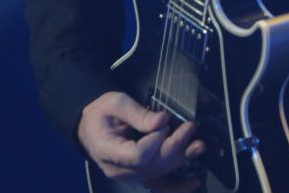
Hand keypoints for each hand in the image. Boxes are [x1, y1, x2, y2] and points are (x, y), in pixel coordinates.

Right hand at [78, 91, 204, 188]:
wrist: (90, 127)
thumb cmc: (101, 113)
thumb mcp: (116, 103)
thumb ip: (138, 112)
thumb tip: (162, 120)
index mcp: (108, 150)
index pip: (137, 155)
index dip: (155, 141)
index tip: (164, 123)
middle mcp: (119, 170)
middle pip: (151, 165)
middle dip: (175, 146)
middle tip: (190, 128)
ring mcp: (129, 175)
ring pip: (158, 174)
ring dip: (181, 160)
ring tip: (198, 146)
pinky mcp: (138, 175)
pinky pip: (158, 186)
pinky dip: (177, 186)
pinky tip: (194, 182)